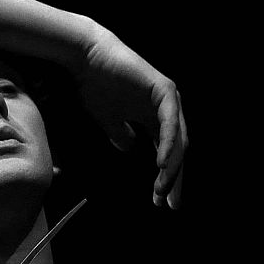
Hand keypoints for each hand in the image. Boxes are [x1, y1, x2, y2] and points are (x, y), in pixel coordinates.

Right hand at [79, 28, 187, 208]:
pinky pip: (170, 123)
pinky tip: (162, 164)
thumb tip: (128, 147)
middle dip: (173, 179)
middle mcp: (165, 110)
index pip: (165, 154)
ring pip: (177, 141)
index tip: (160, 202)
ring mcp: (167, 100)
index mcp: (153, 119)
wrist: (87, 60)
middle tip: (168, 204)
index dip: (165, 178)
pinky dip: (167, 144)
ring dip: (171, 167)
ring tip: (163, 189)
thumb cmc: (95, 86)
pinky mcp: (164, 91)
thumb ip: (119, 134)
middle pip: (176, 151)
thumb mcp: (108, 120)